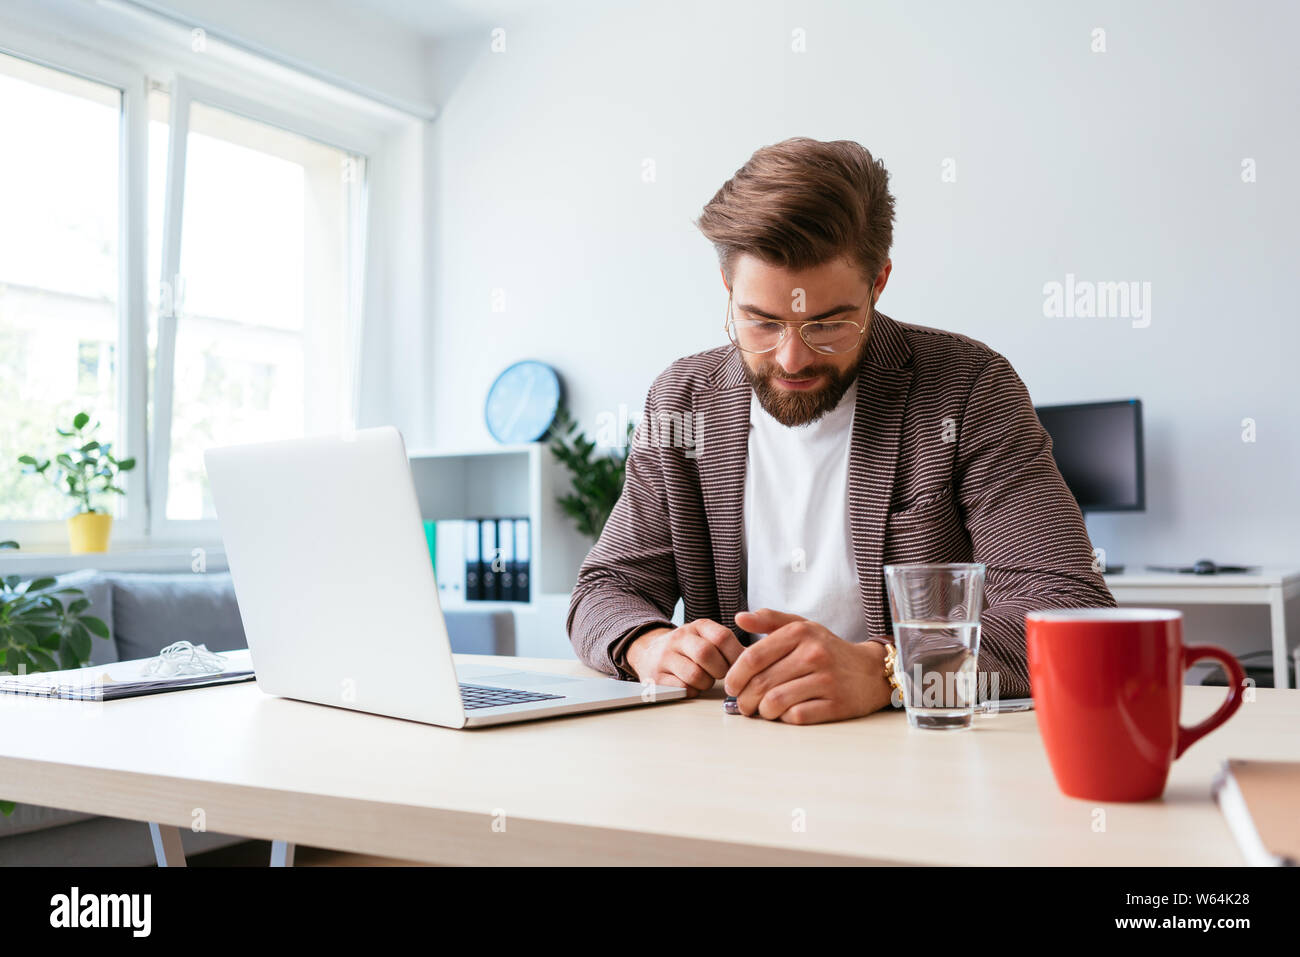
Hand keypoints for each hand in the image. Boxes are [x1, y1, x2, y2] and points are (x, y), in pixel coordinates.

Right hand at [626, 619, 745, 697]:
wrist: (650, 652)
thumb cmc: (690, 649)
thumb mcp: (708, 637)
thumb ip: (730, 645)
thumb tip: (759, 660)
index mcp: (698, 626)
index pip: (722, 637)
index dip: (735, 656)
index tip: (738, 666)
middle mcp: (680, 637)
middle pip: (707, 654)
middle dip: (719, 671)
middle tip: (720, 675)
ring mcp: (665, 656)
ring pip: (695, 674)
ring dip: (706, 683)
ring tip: (704, 679)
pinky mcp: (656, 677)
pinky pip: (682, 688)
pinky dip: (692, 691)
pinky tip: (691, 685)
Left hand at [726, 608, 892, 723]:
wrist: (871, 671)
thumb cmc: (828, 649)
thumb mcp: (802, 627)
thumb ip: (770, 620)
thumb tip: (739, 618)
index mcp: (800, 633)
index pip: (753, 657)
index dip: (735, 675)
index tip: (731, 686)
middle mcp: (813, 654)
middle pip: (761, 683)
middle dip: (744, 699)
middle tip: (743, 704)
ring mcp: (826, 680)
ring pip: (776, 702)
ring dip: (761, 711)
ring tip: (761, 710)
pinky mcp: (836, 705)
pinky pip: (797, 716)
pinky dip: (784, 718)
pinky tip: (784, 714)